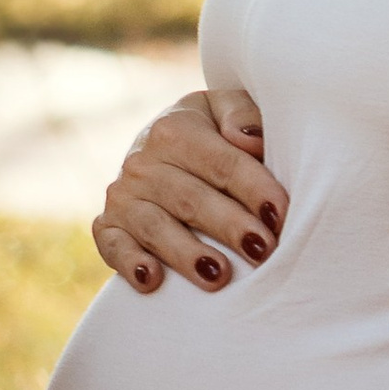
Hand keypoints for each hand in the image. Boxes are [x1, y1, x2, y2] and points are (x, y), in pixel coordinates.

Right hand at [91, 85, 289, 297]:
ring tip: (218, 276)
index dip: (254, 189)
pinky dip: (130, 263)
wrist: (162, 148)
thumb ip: (244, 115)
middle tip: (262, 250)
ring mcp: (123, 196)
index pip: (221, 162)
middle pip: (191, 198)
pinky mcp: (108, 226)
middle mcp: (142, 161)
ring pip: (155, 227)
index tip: (280, 215)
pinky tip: (152, 281)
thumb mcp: (228, 109)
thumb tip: (250, 140)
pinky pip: (113, 245)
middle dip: (228, 226)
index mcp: (175, 129)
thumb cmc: (212, 134)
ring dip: (186, 253)